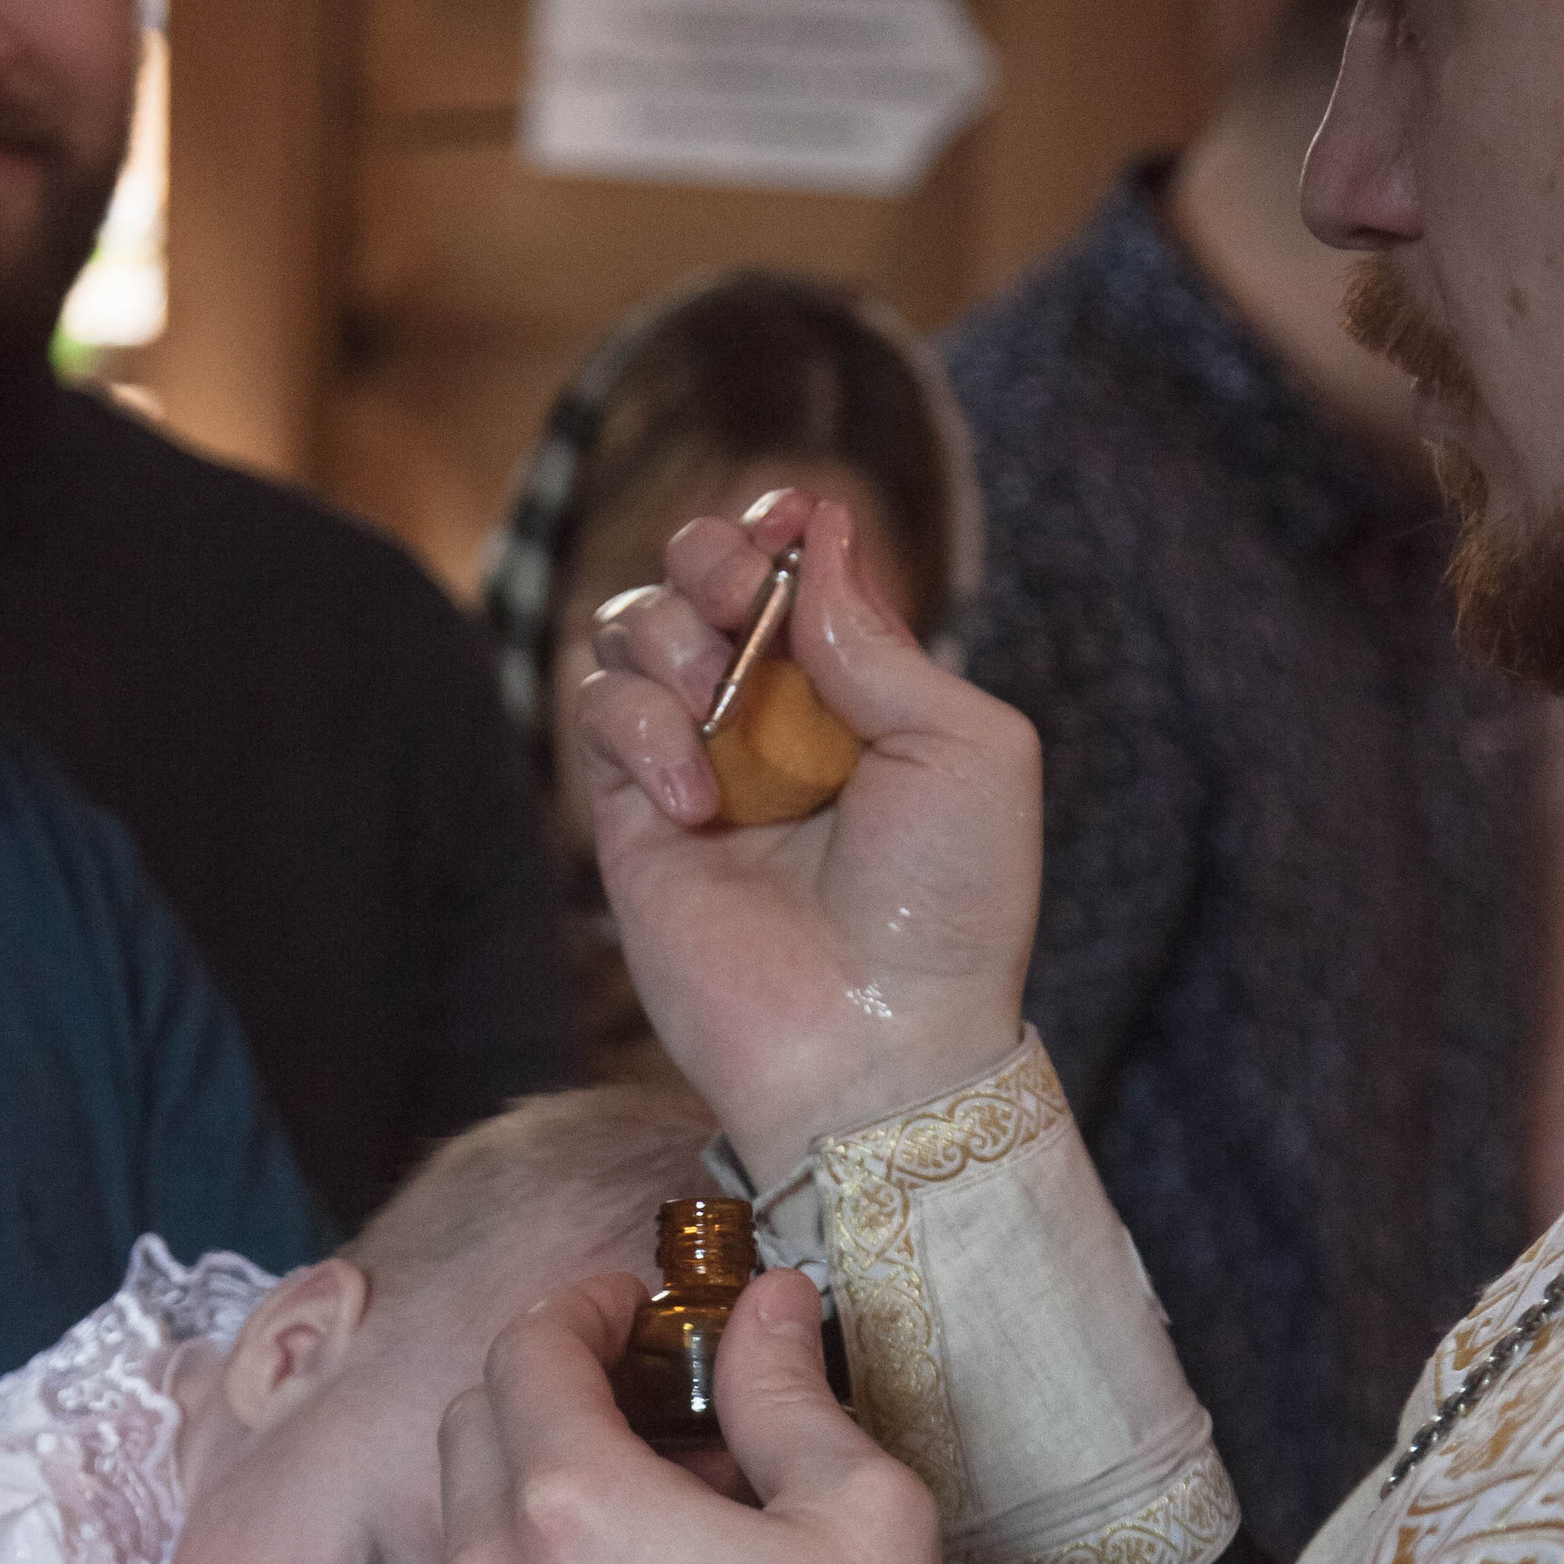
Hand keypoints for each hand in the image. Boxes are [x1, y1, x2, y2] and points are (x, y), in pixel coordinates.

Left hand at [438, 1268, 953, 1563]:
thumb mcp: (859, 1517)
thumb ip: (788, 1392)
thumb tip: (768, 1302)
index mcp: (572, 1501)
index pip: (529, 1348)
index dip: (585, 1307)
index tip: (643, 1308)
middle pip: (476, 1420)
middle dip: (550, 1381)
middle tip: (649, 1392)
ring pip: (466, 1514)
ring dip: (536, 1474)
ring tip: (653, 1499)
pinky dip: (530, 1562)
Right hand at [578, 490, 1042, 1181]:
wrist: (874, 1042)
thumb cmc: (946, 910)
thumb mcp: (967, 747)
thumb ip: (880, 636)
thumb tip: (817, 529)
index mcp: (863, 695)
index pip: (800, 571)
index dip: (784, 528)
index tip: (791, 521)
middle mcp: (775, 723)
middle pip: (701, 576)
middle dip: (711, 556)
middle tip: (740, 598)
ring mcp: (699, 768)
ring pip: (633, 631)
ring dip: (669, 636)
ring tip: (719, 707)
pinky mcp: (633, 823)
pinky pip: (597, 715)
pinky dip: (638, 727)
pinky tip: (696, 800)